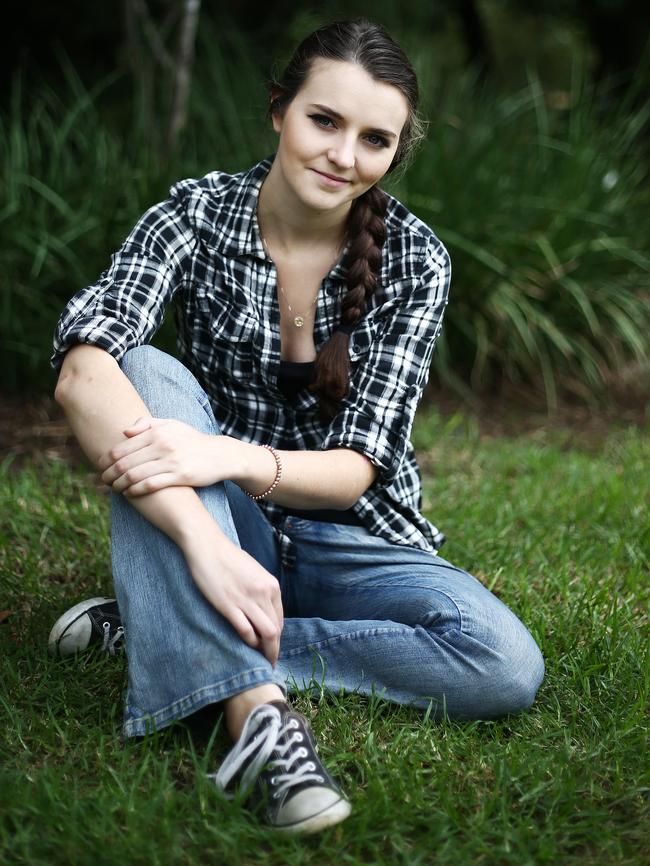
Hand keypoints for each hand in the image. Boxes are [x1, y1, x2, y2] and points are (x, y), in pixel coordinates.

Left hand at [98, 417, 241, 495]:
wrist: (220, 455)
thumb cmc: (193, 441)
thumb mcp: (173, 425)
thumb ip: (147, 424)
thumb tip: (125, 431)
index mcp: (157, 432)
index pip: (122, 447)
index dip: (106, 459)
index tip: (100, 466)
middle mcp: (163, 445)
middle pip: (125, 463)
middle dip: (109, 474)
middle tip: (103, 480)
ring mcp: (172, 461)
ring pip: (134, 475)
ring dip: (119, 484)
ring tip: (114, 488)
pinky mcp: (180, 476)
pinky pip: (150, 485)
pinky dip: (135, 491)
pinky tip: (129, 493)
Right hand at [183, 526, 283, 665]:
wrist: (207, 546)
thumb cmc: (228, 558)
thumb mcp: (254, 572)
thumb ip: (262, 590)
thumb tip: (264, 611)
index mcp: (271, 585)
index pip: (280, 620)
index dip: (277, 638)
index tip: (271, 647)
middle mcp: (263, 593)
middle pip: (276, 630)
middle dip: (273, 649)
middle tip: (268, 660)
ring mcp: (247, 600)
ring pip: (266, 633)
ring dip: (265, 650)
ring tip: (261, 660)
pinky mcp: (229, 605)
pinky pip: (246, 630)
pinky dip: (249, 641)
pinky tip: (247, 645)